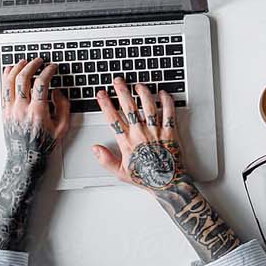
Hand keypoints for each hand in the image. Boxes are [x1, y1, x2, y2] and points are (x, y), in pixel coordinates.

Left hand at [0, 58, 69, 250]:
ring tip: (24, 62)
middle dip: (32, 65)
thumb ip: (63, 107)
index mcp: (37, 112)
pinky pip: (3, 90)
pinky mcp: (4, 112)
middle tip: (38, 61)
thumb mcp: (62, 128)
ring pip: (9, 81)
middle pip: (23, 78)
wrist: (26, 159)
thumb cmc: (43, 145)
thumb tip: (58, 91)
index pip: (41, 83)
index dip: (47, 71)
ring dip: (17, 68)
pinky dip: (6, 77)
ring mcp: (10, 110)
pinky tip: (11, 71)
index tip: (52, 67)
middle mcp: (21, 109)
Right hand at [88, 77, 243, 259]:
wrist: (168, 184)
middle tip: (117, 81)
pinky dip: (167, 101)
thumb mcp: (121, 173)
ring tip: (138, 84)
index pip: (113, 119)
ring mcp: (156, 132)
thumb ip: (106, 160)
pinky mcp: (171, 132)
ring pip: (148, 107)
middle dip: (122, 91)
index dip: (105, 104)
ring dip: (143, 93)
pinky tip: (163, 93)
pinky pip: (169, 113)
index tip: (101, 94)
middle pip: (129, 108)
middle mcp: (141, 134)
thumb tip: (95, 148)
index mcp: (127, 143)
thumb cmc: (146, 178)